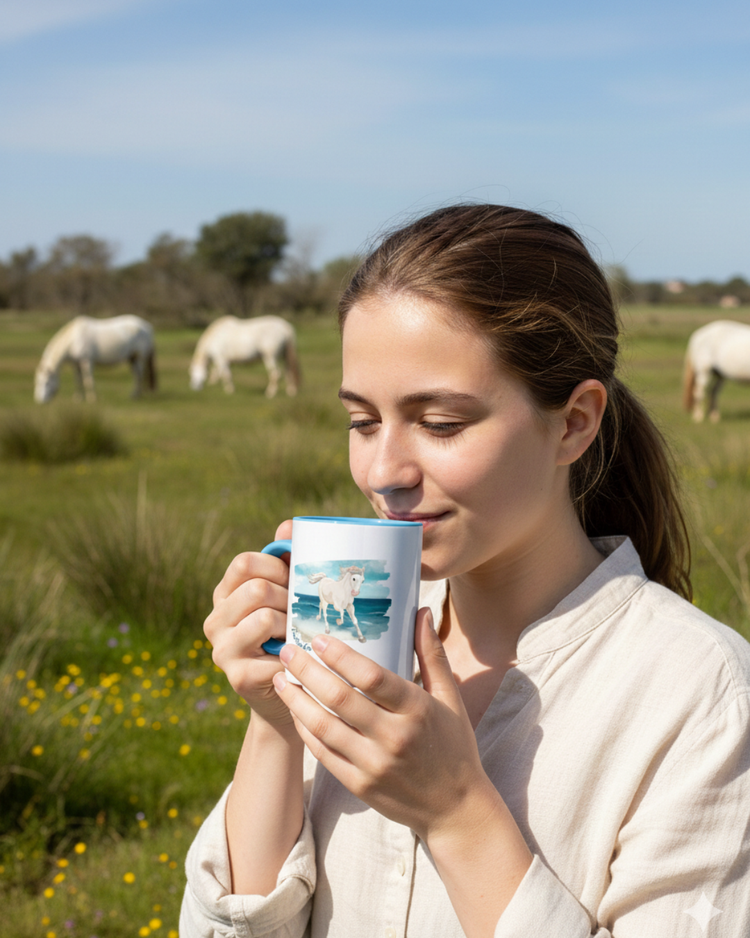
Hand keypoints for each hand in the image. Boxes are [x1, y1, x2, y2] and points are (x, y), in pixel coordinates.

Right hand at [205, 520, 295, 728]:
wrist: (284, 697)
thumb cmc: (288, 637)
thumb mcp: (285, 597)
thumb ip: (285, 561)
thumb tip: (289, 525)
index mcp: (225, 595)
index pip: (243, 563)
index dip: (275, 566)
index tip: (293, 580)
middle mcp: (215, 620)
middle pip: (255, 589)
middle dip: (287, 598)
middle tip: (299, 612)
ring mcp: (222, 650)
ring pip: (265, 617)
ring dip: (291, 625)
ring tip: (297, 635)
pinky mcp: (238, 677)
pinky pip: (275, 654)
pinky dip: (294, 654)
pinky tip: (297, 659)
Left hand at [272, 608, 491, 842]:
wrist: (455, 810)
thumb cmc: (453, 746)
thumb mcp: (450, 698)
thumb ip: (431, 654)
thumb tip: (421, 610)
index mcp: (417, 710)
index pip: (372, 677)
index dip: (341, 656)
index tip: (319, 638)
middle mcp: (394, 737)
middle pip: (340, 699)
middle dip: (307, 671)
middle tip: (288, 651)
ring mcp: (374, 764)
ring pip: (323, 727)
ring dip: (297, 700)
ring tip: (280, 678)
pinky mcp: (359, 785)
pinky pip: (323, 753)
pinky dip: (305, 729)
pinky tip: (295, 710)